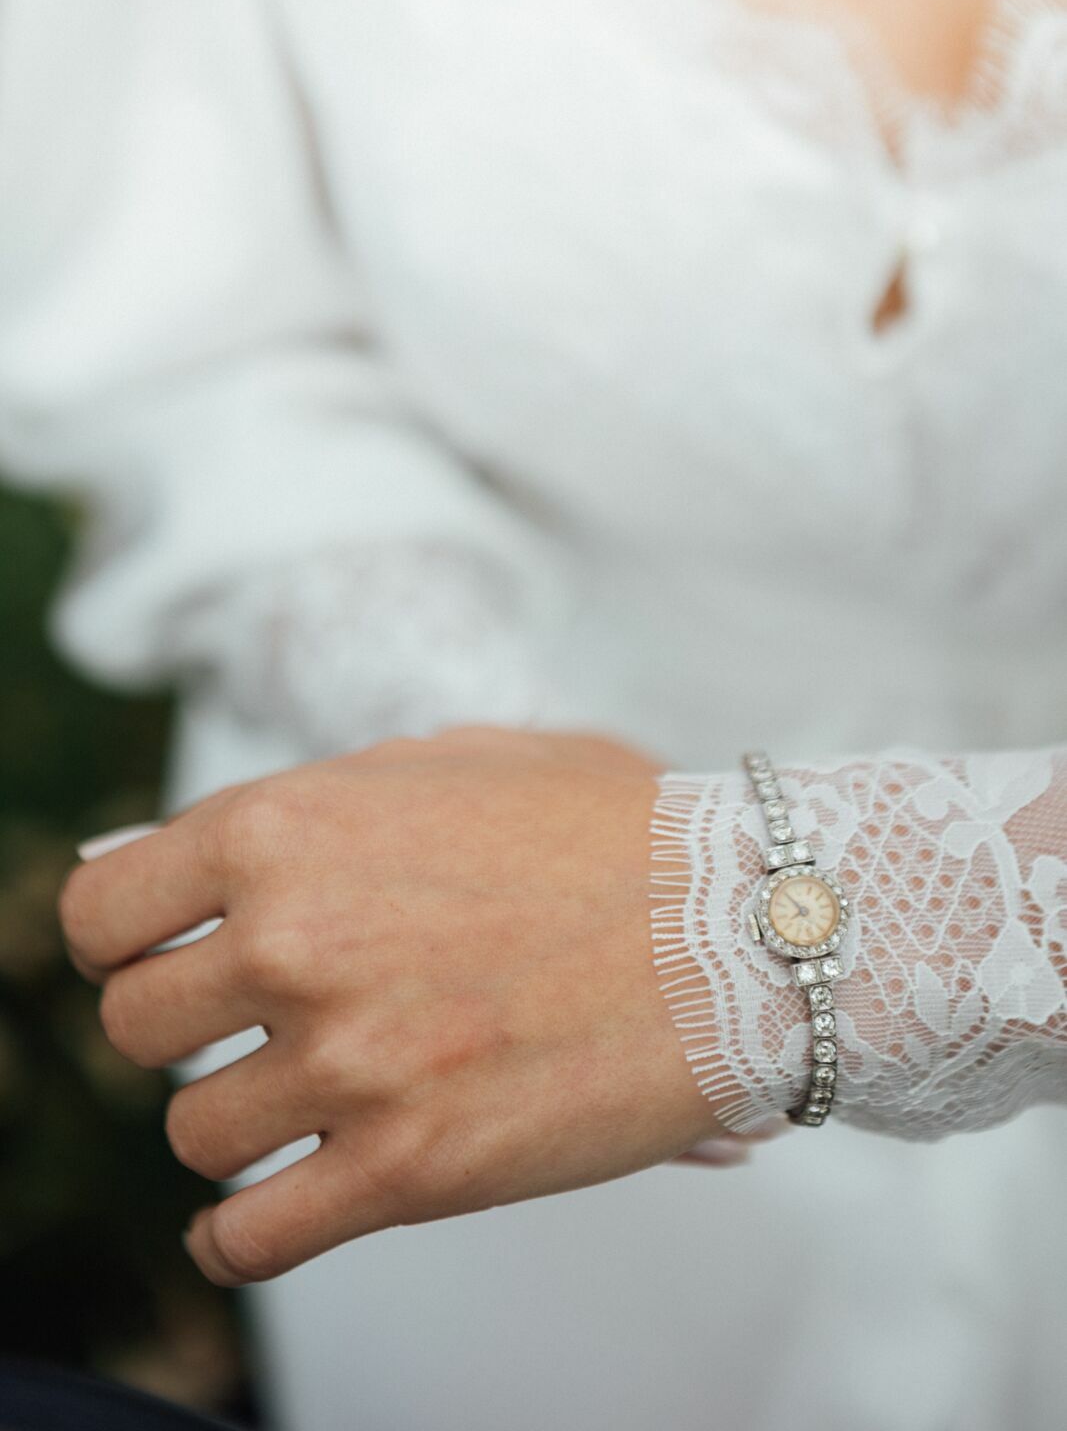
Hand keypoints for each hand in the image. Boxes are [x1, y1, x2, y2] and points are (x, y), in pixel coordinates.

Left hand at [59, 726, 759, 1285]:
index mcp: (284, 830)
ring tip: (302, 1105)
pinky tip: (261, 1218)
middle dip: (189, 1030)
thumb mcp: (442, 762)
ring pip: (194, 1134)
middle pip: (136, 1029)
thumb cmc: (604, 830)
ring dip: (238, 1125)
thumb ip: (297, 806)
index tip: (165, 961)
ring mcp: (350, 1062)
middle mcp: (294, 942)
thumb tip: (161, 857)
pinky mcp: (412, 1170)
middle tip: (255, 1027)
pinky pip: (252, 1240)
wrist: (744, 922)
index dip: (127, 943)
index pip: (102, 913)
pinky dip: (240, 1239)